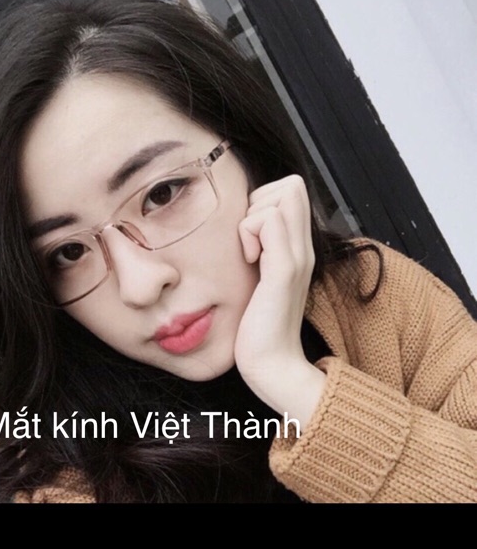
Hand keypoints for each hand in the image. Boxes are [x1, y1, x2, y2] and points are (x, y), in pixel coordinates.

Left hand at [234, 175, 325, 422]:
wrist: (272, 364)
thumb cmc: (259, 324)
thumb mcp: (262, 278)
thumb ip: (262, 251)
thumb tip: (245, 225)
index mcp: (298, 248)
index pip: (292, 188)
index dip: (266, 198)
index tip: (251, 233)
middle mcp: (303, 248)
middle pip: (290, 185)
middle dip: (259, 201)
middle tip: (248, 240)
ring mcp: (296, 258)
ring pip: (281, 198)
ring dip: (252, 218)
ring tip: (249, 254)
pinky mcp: (283, 271)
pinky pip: (270, 224)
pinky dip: (250, 234)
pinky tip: (248, 261)